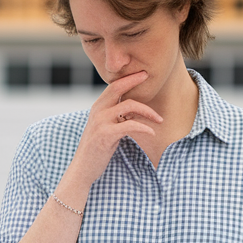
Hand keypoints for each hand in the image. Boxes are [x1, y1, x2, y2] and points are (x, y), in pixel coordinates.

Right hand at [66, 71, 162, 186]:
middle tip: (149, 77)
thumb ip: (113, 117)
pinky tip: (152, 132)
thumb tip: (131, 111)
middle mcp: (97, 111)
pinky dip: (144, 127)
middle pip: (117, 88)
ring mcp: (100, 122)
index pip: (112, 86)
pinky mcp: (106, 134)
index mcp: (97, 108)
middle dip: (134, 80)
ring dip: (148, 111)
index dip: (128, 78)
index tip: (142, 74)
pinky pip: (130, 125)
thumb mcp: (103, 128)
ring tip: (159, 119)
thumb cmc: (96, 150)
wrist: (82, 169)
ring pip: (129, 105)